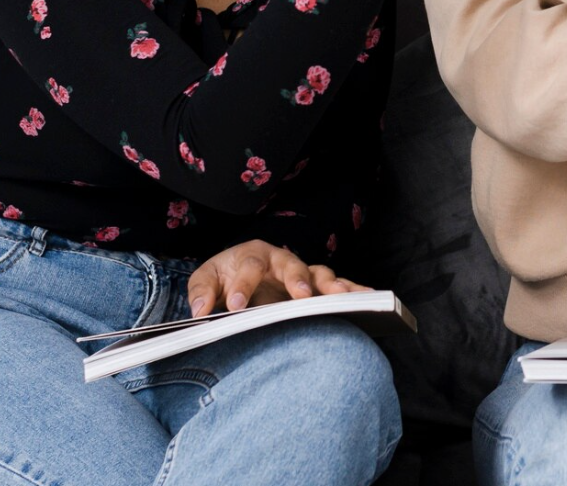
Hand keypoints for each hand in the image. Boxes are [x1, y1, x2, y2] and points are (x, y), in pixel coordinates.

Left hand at [187, 239, 368, 316]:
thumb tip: (200, 311)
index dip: (243, 284)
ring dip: (330, 285)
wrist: (238, 276)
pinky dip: (351, 290)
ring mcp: (301, 273)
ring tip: (340, 297)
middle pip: (292, 264)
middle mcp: (281, 260)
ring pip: (319, 274)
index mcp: (253, 254)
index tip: (235, 305)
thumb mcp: (206, 280)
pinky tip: (365, 297)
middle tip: (299, 295)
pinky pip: (335, 287)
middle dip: (297, 279)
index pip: (250, 265)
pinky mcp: (314, 288)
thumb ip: (201, 292)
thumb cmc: (224, 277)